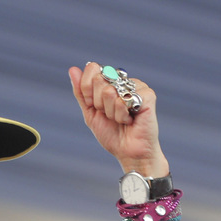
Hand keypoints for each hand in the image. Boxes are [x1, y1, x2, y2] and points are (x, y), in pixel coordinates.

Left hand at [68, 62, 168, 176]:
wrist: (127, 151)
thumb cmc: (111, 133)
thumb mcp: (90, 112)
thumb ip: (81, 92)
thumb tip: (73, 69)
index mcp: (111, 82)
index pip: (92, 70)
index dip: (87, 91)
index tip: (94, 106)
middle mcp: (124, 81)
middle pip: (99, 79)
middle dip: (98, 103)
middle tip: (110, 115)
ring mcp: (137, 87)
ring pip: (109, 91)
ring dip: (110, 112)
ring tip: (121, 119)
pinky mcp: (148, 95)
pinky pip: (123, 100)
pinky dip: (121, 115)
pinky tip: (130, 120)